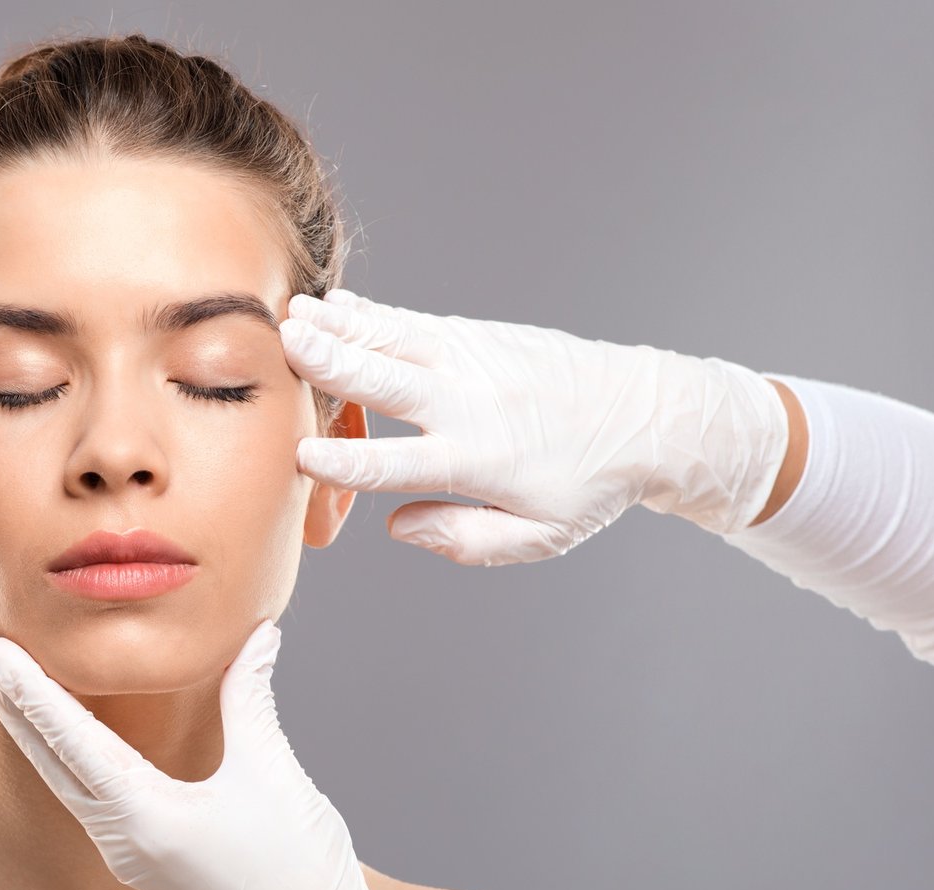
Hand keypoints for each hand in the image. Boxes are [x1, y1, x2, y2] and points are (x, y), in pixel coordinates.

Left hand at [0, 620, 495, 889]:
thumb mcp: (271, 773)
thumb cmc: (299, 872)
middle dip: (8, 699)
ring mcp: (132, 856)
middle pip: (47, 758)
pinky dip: (66, 754)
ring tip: (4, 679)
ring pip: (64, 778)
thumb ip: (250, 697)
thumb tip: (256, 633)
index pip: (67, 737)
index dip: (25, 684)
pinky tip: (63, 732)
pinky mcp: (149, 863)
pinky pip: (91, 797)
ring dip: (32, 726)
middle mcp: (123, 840)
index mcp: (144, 817)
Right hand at [281, 289, 790, 564]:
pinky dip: (373, 313)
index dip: (346, 464)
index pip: (397, 466)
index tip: (301, 455)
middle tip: (284, 343)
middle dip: (333, 363)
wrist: (649, 416)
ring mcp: (474, 362)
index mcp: (478, 462)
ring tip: (293, 314)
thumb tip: (398, 527)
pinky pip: (415, 322)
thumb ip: (465, 539)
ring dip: (341, 326)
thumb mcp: (539, 535)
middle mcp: (469, 406)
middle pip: (388, 383)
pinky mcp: (480, 337)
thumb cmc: (589, 483)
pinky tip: (337, 306)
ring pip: (396, 340)